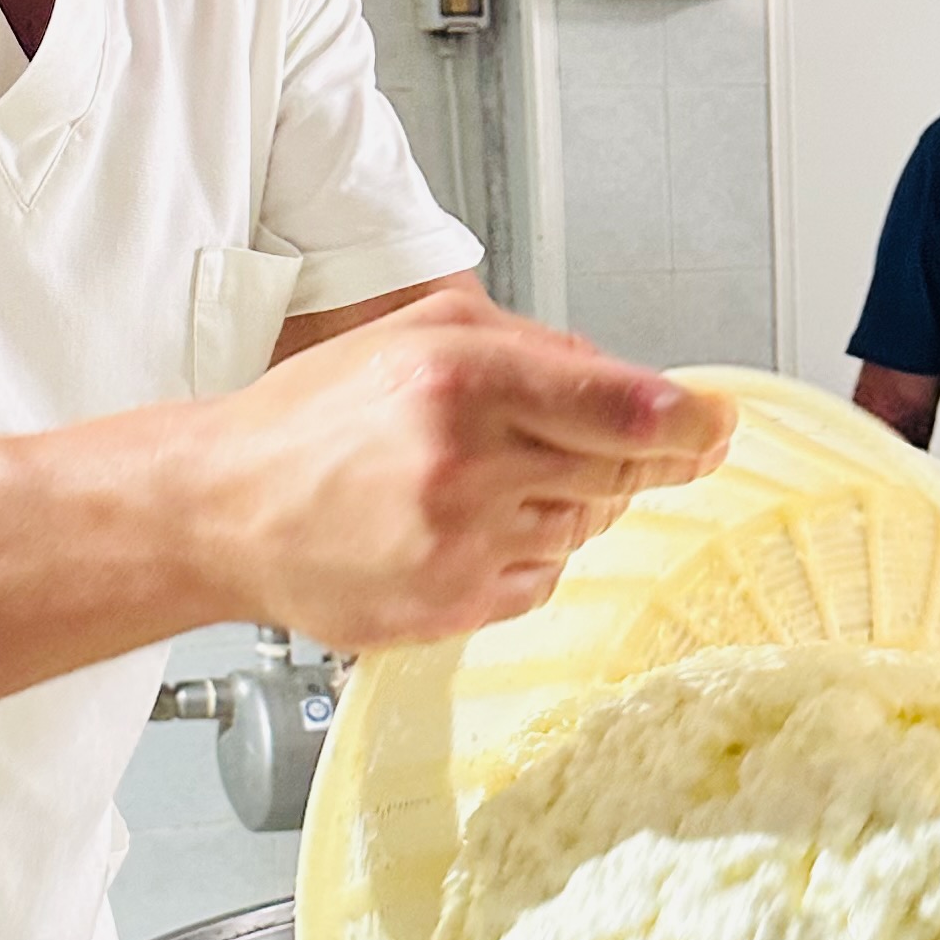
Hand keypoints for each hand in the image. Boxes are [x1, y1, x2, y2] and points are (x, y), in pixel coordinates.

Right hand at [190, 289, 733, 650]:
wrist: (222, 510)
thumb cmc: (315, 418)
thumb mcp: (420, 333)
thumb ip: (532, 345)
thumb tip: (627, 383)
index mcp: (460, 378)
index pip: (620, 406)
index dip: (689, 422)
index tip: (718, 426)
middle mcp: (465, 464)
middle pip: (619, 471)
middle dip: (643, 458)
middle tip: (652, 447)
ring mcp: (459, 545)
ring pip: (584, 525)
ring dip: (569, 501)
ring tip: (496, 480)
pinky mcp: (450, 607)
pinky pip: (542, 580)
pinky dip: (528, 553)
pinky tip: (468, 528)